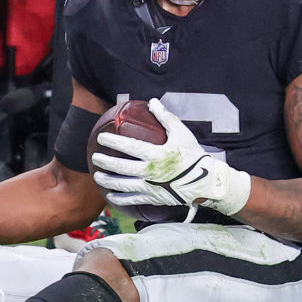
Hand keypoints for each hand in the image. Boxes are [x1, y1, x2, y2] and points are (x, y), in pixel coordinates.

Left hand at [90, 98, 251, 215]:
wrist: (206, 182)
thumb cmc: (192, 155)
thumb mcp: (181, 133)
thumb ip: (165, 117)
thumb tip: (152, 101)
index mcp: (156, 154)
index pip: (129, 147)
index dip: (113, 142)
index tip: (101, 138)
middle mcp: (150, 172)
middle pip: (121, 168)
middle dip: (105, 162)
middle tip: (95, 157)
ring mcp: (150, 187)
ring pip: (123, 185)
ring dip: (107, 180)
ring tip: (97, 175)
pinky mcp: (153, 198)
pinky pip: (132, 200)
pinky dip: (119, 198)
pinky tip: (110, 195)